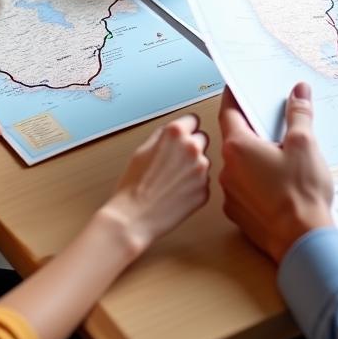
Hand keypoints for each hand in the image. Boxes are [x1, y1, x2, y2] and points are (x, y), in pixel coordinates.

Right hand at [101, 114, 209, 256]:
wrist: (132, 218)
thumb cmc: (133, 186)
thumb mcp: (142, 149)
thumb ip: (163, 135)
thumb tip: (174, 130)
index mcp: (175, 133)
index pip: (192, 120)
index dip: (185, 130)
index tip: (182, 137)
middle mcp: (192, 147)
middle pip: (201, 139)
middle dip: (191, 147)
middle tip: (174, 162)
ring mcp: (201, 169)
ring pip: (203, 161)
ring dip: (193, 167)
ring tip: (171, 181)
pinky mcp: (205, 189)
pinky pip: (203, 182)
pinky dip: (194, 186)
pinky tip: (176, 193)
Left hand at [219, 84, 334, 263]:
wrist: (301, 242)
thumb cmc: (300, 195)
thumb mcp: (305, 144)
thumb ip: (299, 114)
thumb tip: (298, 93)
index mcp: (239, 147)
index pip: (229, 111)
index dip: (234, 96)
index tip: (236, 86)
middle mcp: (228, 169)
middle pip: (236, 137)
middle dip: (252, 126)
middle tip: (271, 118)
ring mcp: (232, 193)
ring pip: (240, 163)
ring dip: (255, 154)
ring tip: (282, 152)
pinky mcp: (240, 212)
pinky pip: (245, 186)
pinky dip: (257, 178)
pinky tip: (278, 180)